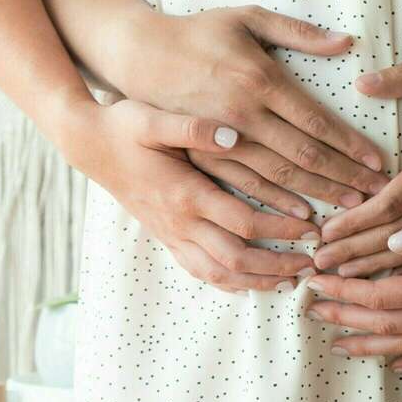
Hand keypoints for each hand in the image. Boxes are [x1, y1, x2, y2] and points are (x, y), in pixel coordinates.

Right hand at [56, 98, 318, 292]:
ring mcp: (171, 234)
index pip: (244, 222)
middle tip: (311, 264)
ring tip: (289, 281)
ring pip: (218, 274)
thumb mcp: (153, 118)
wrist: (88, 146)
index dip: (282, 230)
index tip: (313, 227)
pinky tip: (250, 282)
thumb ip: (193, 127)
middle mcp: (179, 222)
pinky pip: (199, 271)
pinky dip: (229, 282)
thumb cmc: (123, 127)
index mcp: (185, 193)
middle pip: (236, 260)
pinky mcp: (165, 237)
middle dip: (277, 266)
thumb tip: (234, 134)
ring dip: (257, 282)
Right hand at [98, 5, 388, 212]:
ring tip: (351, 210)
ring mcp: (221, 141)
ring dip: (317, 196)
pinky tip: (301, 218)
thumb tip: (346, 41)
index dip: (350, 145)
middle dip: (345, 178)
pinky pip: (244, 188)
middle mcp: (242, 116)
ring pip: (277, 180)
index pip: (316, 121)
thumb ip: (297, 31)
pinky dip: (275, 206)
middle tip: (378, 195)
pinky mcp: (203, 156)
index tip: (379, 162)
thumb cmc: (198, 32)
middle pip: (303, 157)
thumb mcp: (246, 17)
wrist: (138, 56)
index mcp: (258, 80)